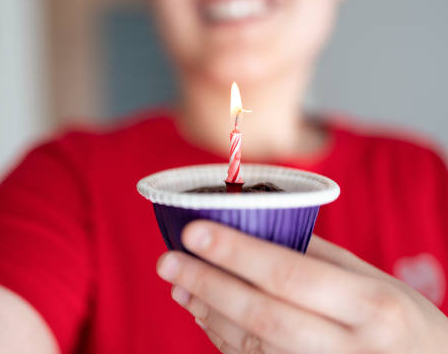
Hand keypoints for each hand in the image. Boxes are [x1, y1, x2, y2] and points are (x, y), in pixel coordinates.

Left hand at [156, 221, 447, 353]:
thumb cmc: (402, 324)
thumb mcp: (376, 283)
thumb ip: (318, 258)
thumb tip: (256, 230)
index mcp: (373, 306)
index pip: (289, 274)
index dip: (236, 252)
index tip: (195, 231)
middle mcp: (350, 348)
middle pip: (262, 315)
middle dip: (208, 285)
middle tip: (168, 261)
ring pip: (251, 346)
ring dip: (207, 312)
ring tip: (179, 285)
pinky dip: (223, 339)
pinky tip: (204, 314)